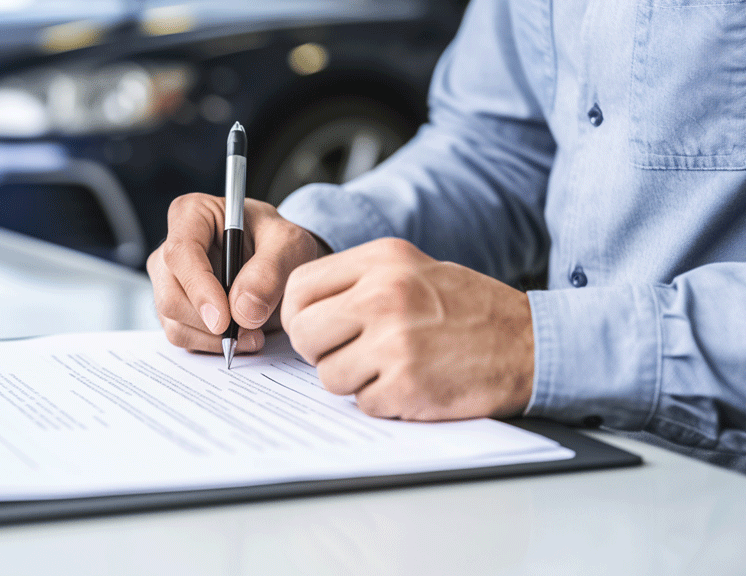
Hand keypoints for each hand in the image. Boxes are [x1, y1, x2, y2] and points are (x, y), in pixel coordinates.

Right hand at [148, 193, 327, 353]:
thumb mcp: (290, 245)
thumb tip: (243, 311)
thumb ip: (270, 271)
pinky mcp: (175, 310)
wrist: (279, 262)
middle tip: (250, 331)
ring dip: (214, 339)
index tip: (224, 319)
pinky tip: (241, 336)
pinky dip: (212, 345)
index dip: (199, 289)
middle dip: (209, 323)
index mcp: (192, 214)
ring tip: (253, 333)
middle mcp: (170, 248)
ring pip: (174, 322)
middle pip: (170, 296)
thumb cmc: (279, 243)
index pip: (180, 252)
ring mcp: (168, 282)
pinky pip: (183, 337)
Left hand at [280, 238, 533, 420]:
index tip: (315, 328)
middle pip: (304, 333)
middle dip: (321, 351)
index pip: (300, 287)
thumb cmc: (470, 309)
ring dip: (355, 380)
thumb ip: (358, 281)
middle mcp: (384, 294)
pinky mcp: (407, 384)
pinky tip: (413, 384)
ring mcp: (395, 341)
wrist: (531, 344)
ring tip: (392, 366)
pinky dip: (384, 401)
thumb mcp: (413, 269)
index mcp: (383, 260)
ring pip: (329, 375)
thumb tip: (301, 310)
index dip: (298, 315)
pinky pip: (363, 403)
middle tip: (351, 352)